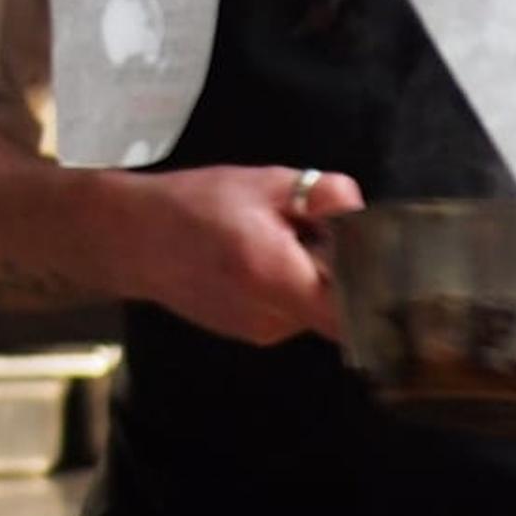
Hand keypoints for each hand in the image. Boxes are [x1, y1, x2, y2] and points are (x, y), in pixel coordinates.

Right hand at [89, 163, 358, 345]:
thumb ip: (322, 193)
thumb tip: (361, 208)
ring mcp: (261, 331)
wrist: (134, 239)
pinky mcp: (252, 333)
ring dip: (317, 278)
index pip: (353, 310)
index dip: (375, 289)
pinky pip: (293, 312)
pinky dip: (294, 287)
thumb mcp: (264, 183)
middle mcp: (272, 316)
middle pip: (340, 307)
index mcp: (277, 276)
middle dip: (344, 271)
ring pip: (317, 310)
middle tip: (324, 232)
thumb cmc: (195, 204)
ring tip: (289, 242)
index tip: (382, 259)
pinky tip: (268, 259)